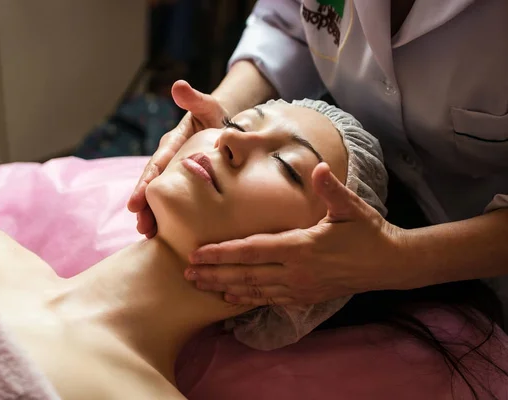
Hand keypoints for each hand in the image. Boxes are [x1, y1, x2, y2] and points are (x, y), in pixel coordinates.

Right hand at [127, 80, 227, 237]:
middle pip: (155, 184)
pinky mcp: (187, 184)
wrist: (228, 129)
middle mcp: (170, 160)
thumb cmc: (217, 117)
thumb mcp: (209, 107)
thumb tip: (179, 87)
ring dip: (153, 214)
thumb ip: (195, 100)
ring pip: (162, 195)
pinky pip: (176, 199)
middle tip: (141, 225)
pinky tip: (166, 233)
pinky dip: (170, 215)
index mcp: (173, 143)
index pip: (158, 164)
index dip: (147, 182)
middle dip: (146, 205)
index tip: (137, 200)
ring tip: (148, 233)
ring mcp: (177, 173)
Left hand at [184, 163, 405, 305]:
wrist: (389, 264)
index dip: (223, 253)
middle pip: (246, 275)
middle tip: (186, 273)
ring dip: (225, 288)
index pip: (253, 251)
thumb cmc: (368, 231)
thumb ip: (331, 189)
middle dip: (215, 274)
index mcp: (302, 247)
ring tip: (200, 286)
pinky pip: (270, 300)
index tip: (197, 253)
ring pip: (254, 290)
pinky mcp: (305, 297)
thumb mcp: (352, 207)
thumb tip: (320, 167)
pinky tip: (231, 298)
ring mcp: (300, 288)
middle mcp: (296, 272)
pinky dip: (248, 299)